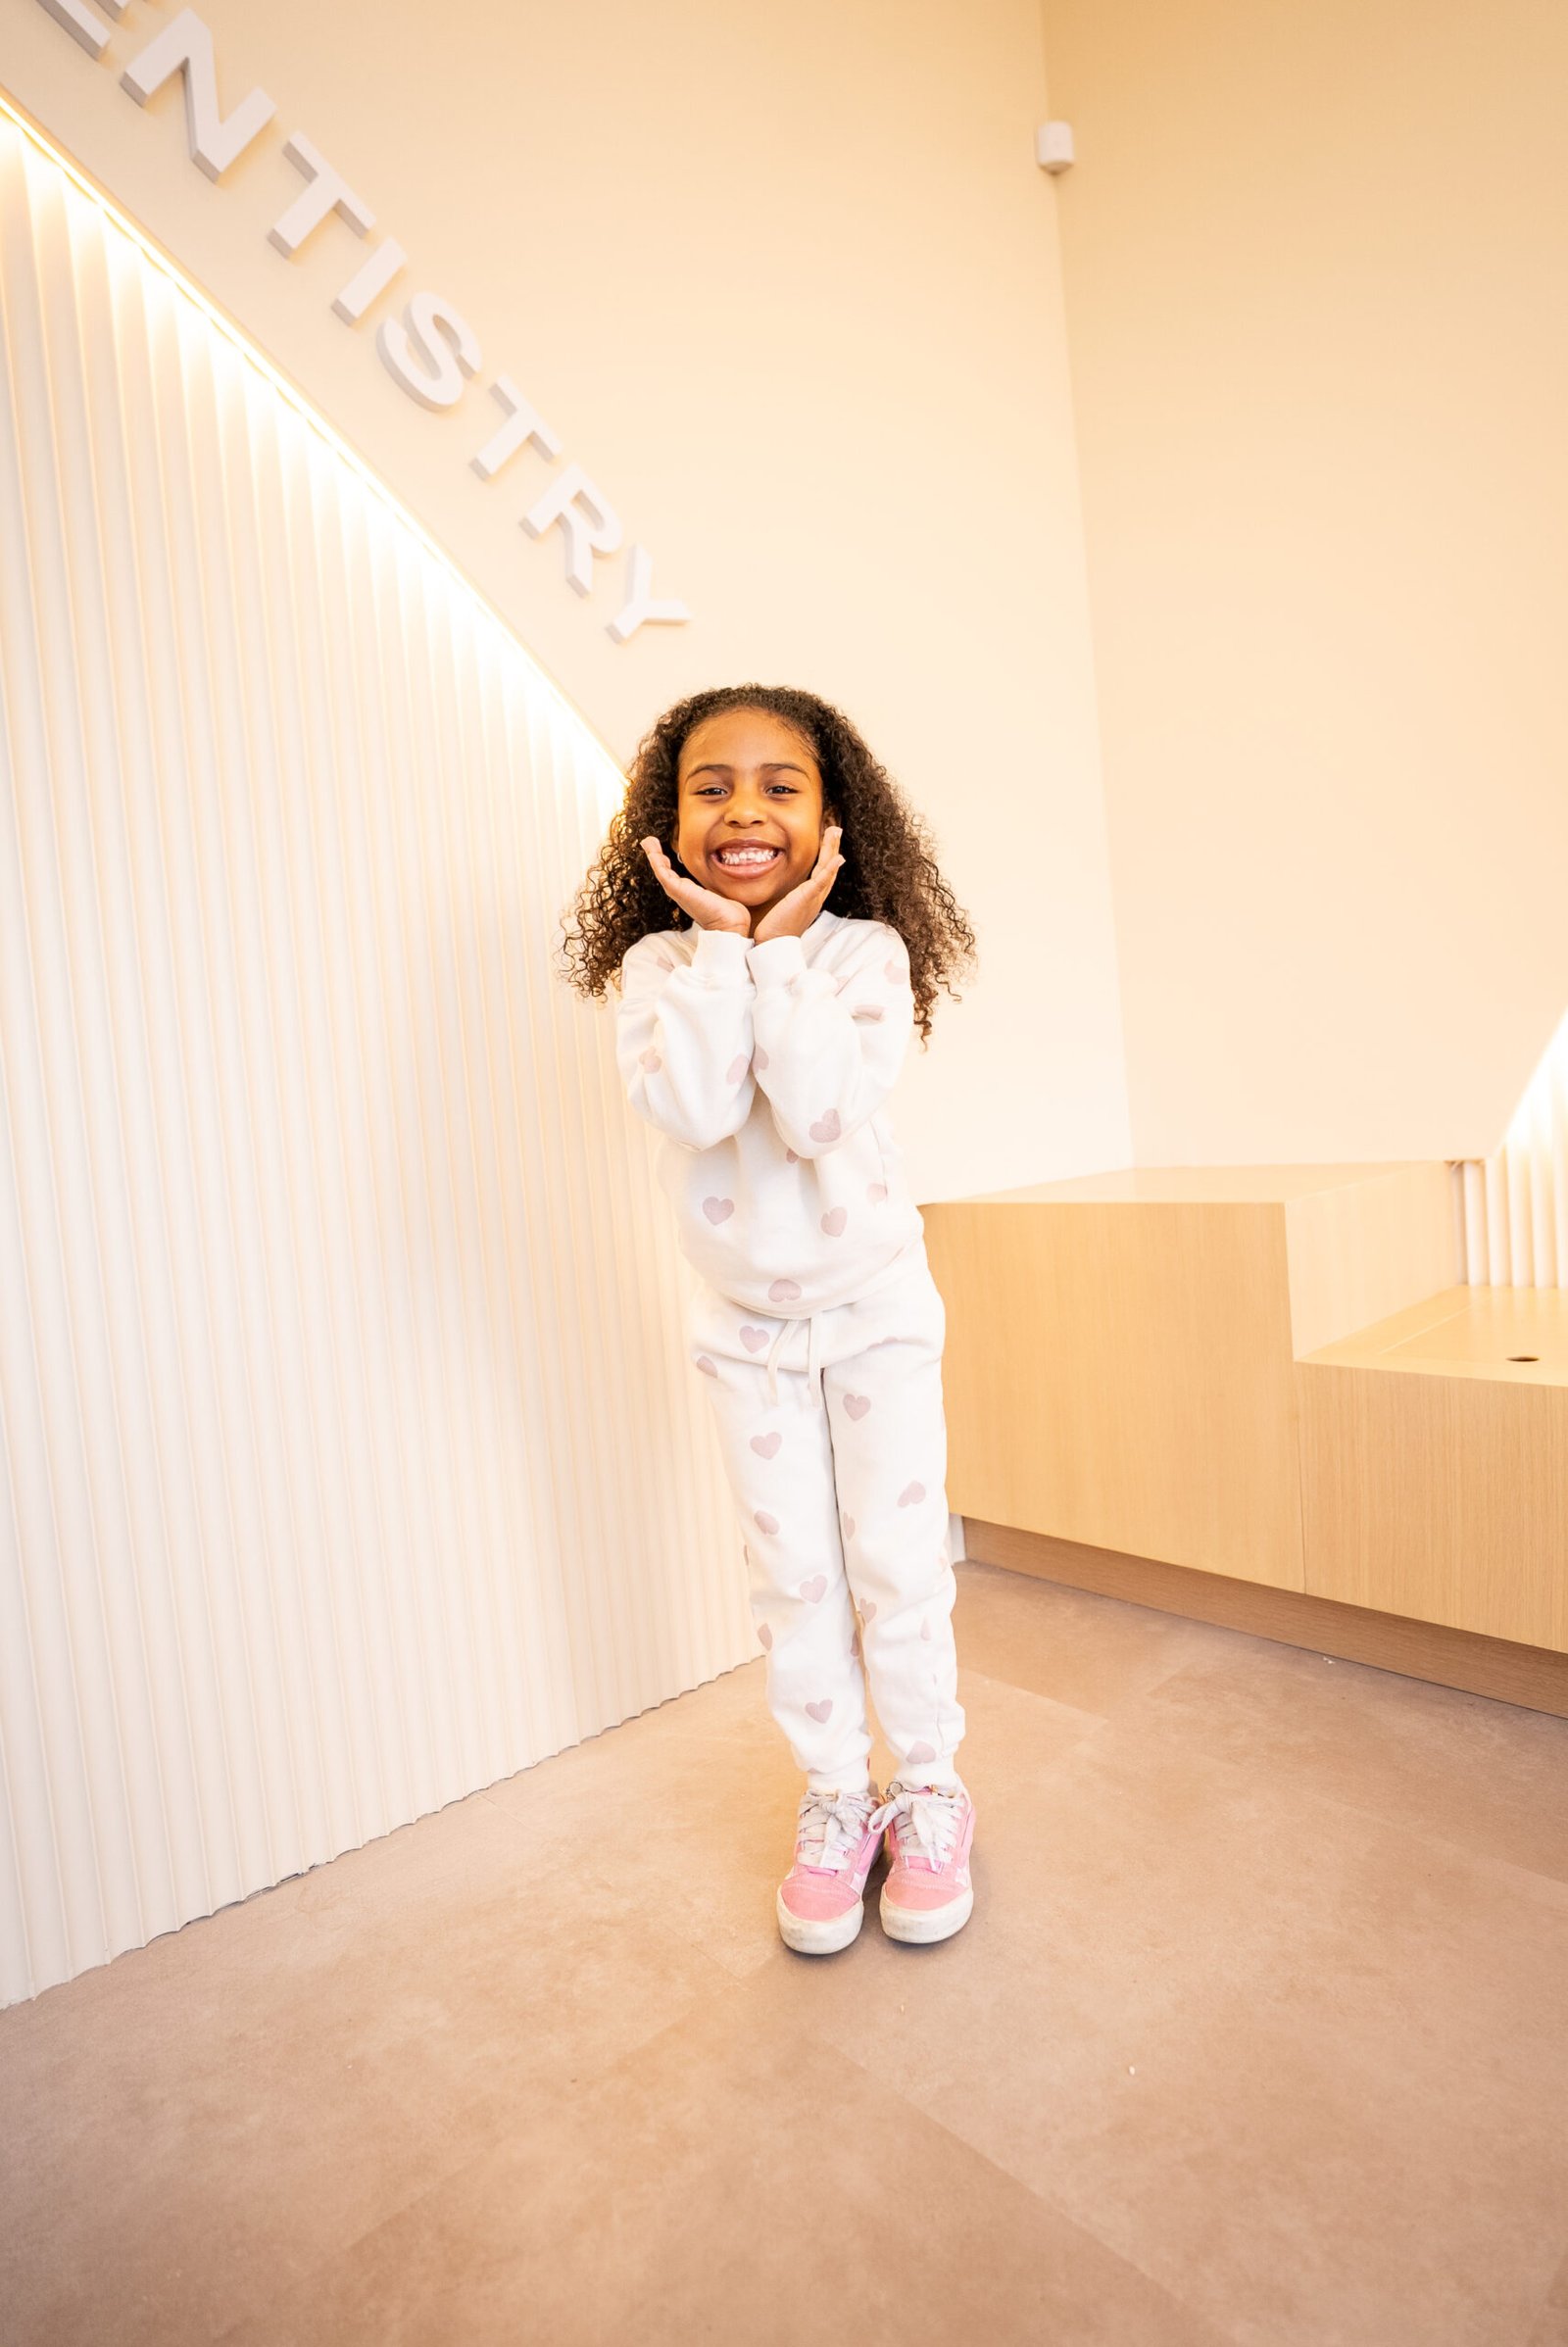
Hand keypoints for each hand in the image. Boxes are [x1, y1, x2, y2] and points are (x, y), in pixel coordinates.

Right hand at [640, 836, 750, 933]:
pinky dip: (656, 860)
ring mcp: (678, 892)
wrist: (729, 925)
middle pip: (663, 872)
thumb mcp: (721, 893)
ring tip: (647, 841)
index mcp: (689, 893)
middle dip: (655, 855)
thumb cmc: (729, 914)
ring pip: (660, 870)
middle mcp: (680, 893)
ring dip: (653, 854)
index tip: (662, 851)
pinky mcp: (678, 890)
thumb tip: (726, 880)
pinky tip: (652, 850)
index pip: (672, 876)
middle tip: (649, 842)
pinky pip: (662, 872)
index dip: (666, 863)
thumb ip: (718, 886)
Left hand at [751, 826, 843, 943]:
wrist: (774, 945)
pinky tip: (838, 857)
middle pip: (829, 868)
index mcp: (811, 898)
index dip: (828, 857)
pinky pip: (821, 882)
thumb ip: (788, 899)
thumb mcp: (784, 909)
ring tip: (836, 833)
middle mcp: (816, 898)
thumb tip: (785, 895)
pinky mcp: (807, 899)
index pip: (823, 874)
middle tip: (836, 830)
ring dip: (832, 849)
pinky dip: (830, 869)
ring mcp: (813, 898)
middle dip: (833, 848)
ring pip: (827, 869)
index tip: (829, 842)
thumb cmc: (775, 931)